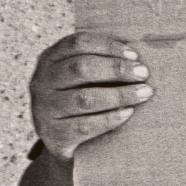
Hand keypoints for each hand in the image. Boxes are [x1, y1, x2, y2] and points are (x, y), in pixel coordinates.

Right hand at [30, 32, 152, 163]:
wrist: (62, 141)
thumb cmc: (81, 99)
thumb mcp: (80, 77)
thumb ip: (99, 61)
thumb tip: (137, 55)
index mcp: (50, 59)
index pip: (78, 43)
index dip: (108, 46)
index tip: (134, 55)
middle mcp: (41, 81)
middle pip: (81, 68)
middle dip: (116, 69)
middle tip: (143, 73)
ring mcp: (44, 108)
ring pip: (84, 98)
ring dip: (119, 94)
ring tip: (144, 93)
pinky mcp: (53, 134)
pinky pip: (84, 125)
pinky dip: (110, 118)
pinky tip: (128, 112)